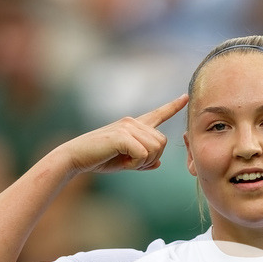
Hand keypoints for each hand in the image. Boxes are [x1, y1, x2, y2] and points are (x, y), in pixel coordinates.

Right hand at [62, 93, 188, 175]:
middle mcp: (132, 122)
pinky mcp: (123, 135)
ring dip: (143, 162)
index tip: (186, 97)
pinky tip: (122, 163)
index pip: (158, 113)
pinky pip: (144, 154)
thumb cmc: (98, 159)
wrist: (76, 157)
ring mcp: (128, 127)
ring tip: (125, 162)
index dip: (173, 106)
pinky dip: (136, 164)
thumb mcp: (124, 161)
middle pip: (162, 142)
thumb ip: (142, 161)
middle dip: (152, 159)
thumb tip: (158, 163)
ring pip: (156, 149)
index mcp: (134, 125)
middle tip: (132, 164)